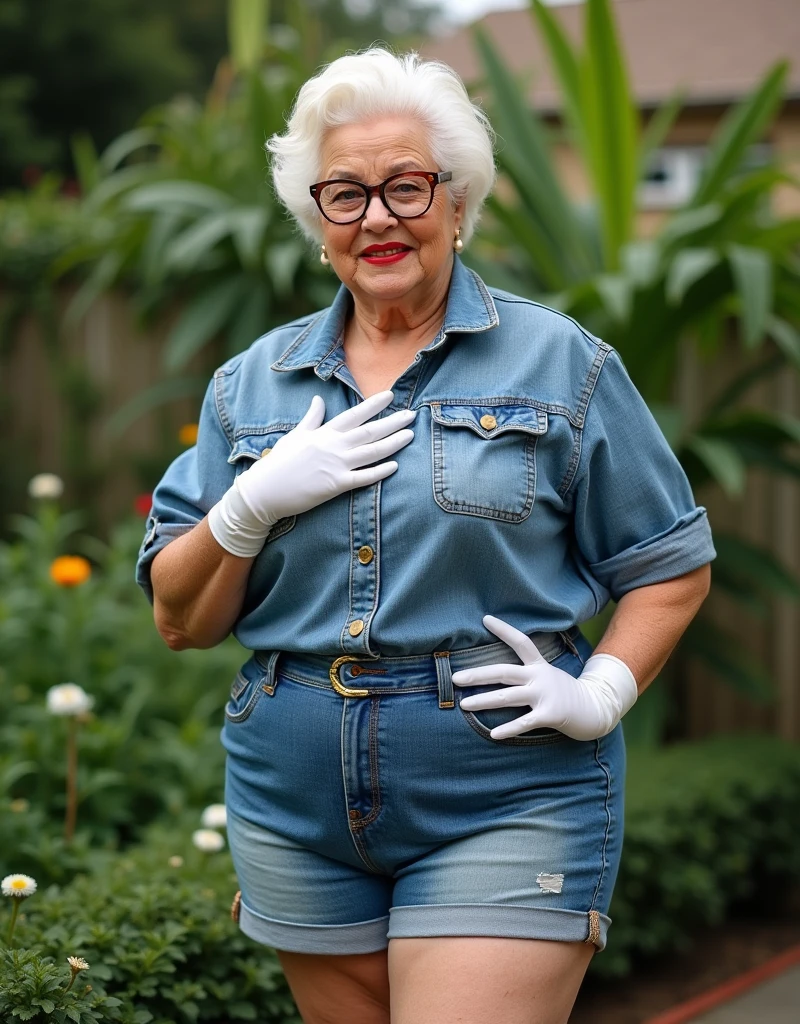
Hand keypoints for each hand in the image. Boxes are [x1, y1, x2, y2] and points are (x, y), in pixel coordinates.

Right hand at [208, 390, 414, 556]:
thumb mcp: (296, 435)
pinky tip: (395, 466)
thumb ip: (312, 418)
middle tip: (412, 415)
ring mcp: (335, 465)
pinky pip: (362, 478)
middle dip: (392, 422)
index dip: (373, 405)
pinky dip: (379, 472)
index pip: (354, 414)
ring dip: (392, 443)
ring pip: (371, 452)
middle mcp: (332, 446)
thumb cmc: (279, 463)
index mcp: (324, 433)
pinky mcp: (335, 486)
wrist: (264, 490)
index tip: (390, 395)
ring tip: (410, 435)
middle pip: (369, 431)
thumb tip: (319, 399)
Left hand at [451, 615, 637, 740]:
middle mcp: (540, 677)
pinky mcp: (550, 714)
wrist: (596, 709)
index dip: (504, 630)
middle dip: (477, 675)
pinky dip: (509, 728)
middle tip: (455, 678)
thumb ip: (527, 672)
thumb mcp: (548, 675)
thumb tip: (499, 673)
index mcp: (539, 666)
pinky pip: (525, 722)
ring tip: (464, 704)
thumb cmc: (564, 693)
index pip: (521, 642)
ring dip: (484, 700)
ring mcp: (544, 695)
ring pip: (508, 696)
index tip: (485, 619)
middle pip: (504, 672)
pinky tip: (493, 734)